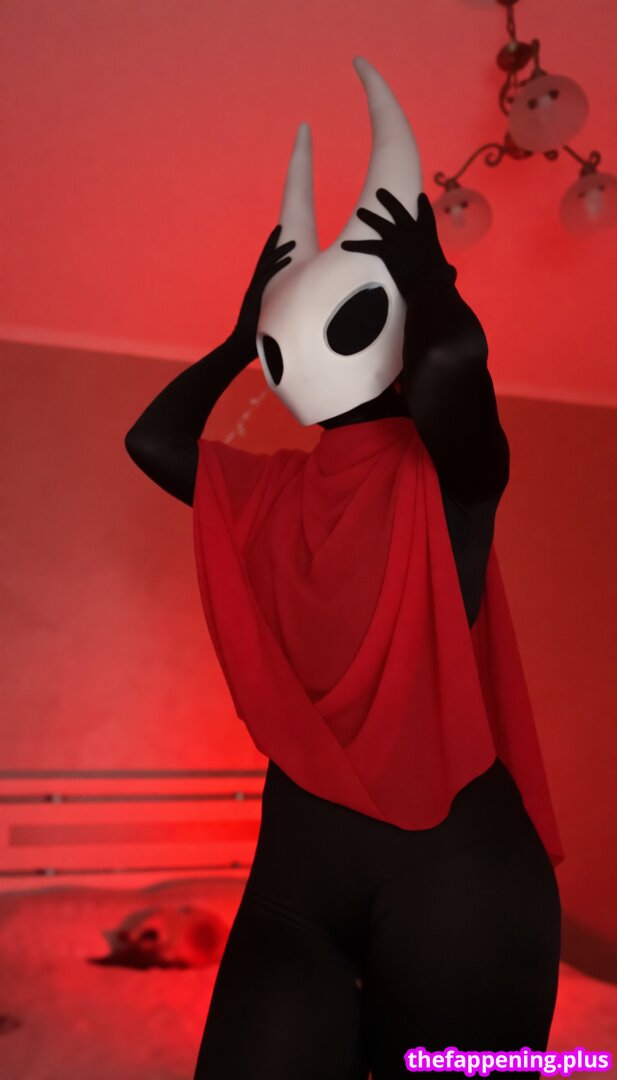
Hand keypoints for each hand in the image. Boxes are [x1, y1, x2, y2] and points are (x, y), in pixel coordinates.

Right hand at [232, 224, 295, 353]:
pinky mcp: (256, 295)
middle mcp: (255, 286)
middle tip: (281, 227)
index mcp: (257, 290)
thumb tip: (290, 317)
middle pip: (264, 259)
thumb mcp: (270, 321)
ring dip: (280, 251)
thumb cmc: (256, 337)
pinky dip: (278, 265)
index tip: (279, 240)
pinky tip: (289, 258)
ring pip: (267, 264)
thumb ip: (276, 314)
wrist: (241, 346)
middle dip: (273, 243)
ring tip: (292, 240)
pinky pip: (268, 275)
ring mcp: (254, 289)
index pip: (265, 266)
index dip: (271, 252)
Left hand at [340, 189, 455, 301]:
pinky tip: (344, 244)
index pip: (425, 214)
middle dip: (388, 200)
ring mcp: (397, 237)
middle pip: (398, 210)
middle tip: (380, 192)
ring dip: (369, 216)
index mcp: (428, 233)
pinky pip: (367, 246)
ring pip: (379, 223)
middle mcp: (411, 230)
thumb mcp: (446, 271)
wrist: (428, 284)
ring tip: (360, 211)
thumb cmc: (440, 279)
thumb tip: (450, 273)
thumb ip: (446, 269)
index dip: (422, 205)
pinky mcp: (386, 249)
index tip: (420, 196)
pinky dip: (354, 245)